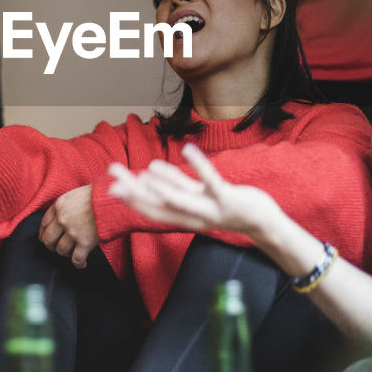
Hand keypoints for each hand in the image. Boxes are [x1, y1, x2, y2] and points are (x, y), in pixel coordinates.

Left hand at [39, 185, 97, 268]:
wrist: (113, 199)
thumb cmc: (99, 195)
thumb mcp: (77, 194)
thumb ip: (67, 205)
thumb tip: (63, 217)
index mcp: (60, 205)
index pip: (44, 223)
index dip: (44, 233)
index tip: (45, 237)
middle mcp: (63, 219)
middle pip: (48, 239)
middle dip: (51, 246)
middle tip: (56, 247)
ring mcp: (73, 231)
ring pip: (61, 250)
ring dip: (66, 254)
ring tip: (72, 253)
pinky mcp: (85, 242)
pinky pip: (76, 259)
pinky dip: (78, 264)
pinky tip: (82, 264)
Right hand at [109, 143, 280, 240]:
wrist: (261, 222)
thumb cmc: (226, 206)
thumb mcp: (196, 198)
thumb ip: (173, 186)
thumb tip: (146, 174)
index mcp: (183, 217)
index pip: (151, 210)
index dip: (131, 199)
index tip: (111, 187)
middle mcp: (193, 217)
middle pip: (159, 205)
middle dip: (135, 191)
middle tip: (115, 175)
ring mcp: (210, 209)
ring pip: (181, 198)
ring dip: (163, 184)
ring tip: (147, 169)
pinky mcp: (227, 197)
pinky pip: (210, 181)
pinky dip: (198, 165)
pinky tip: (187, 149)